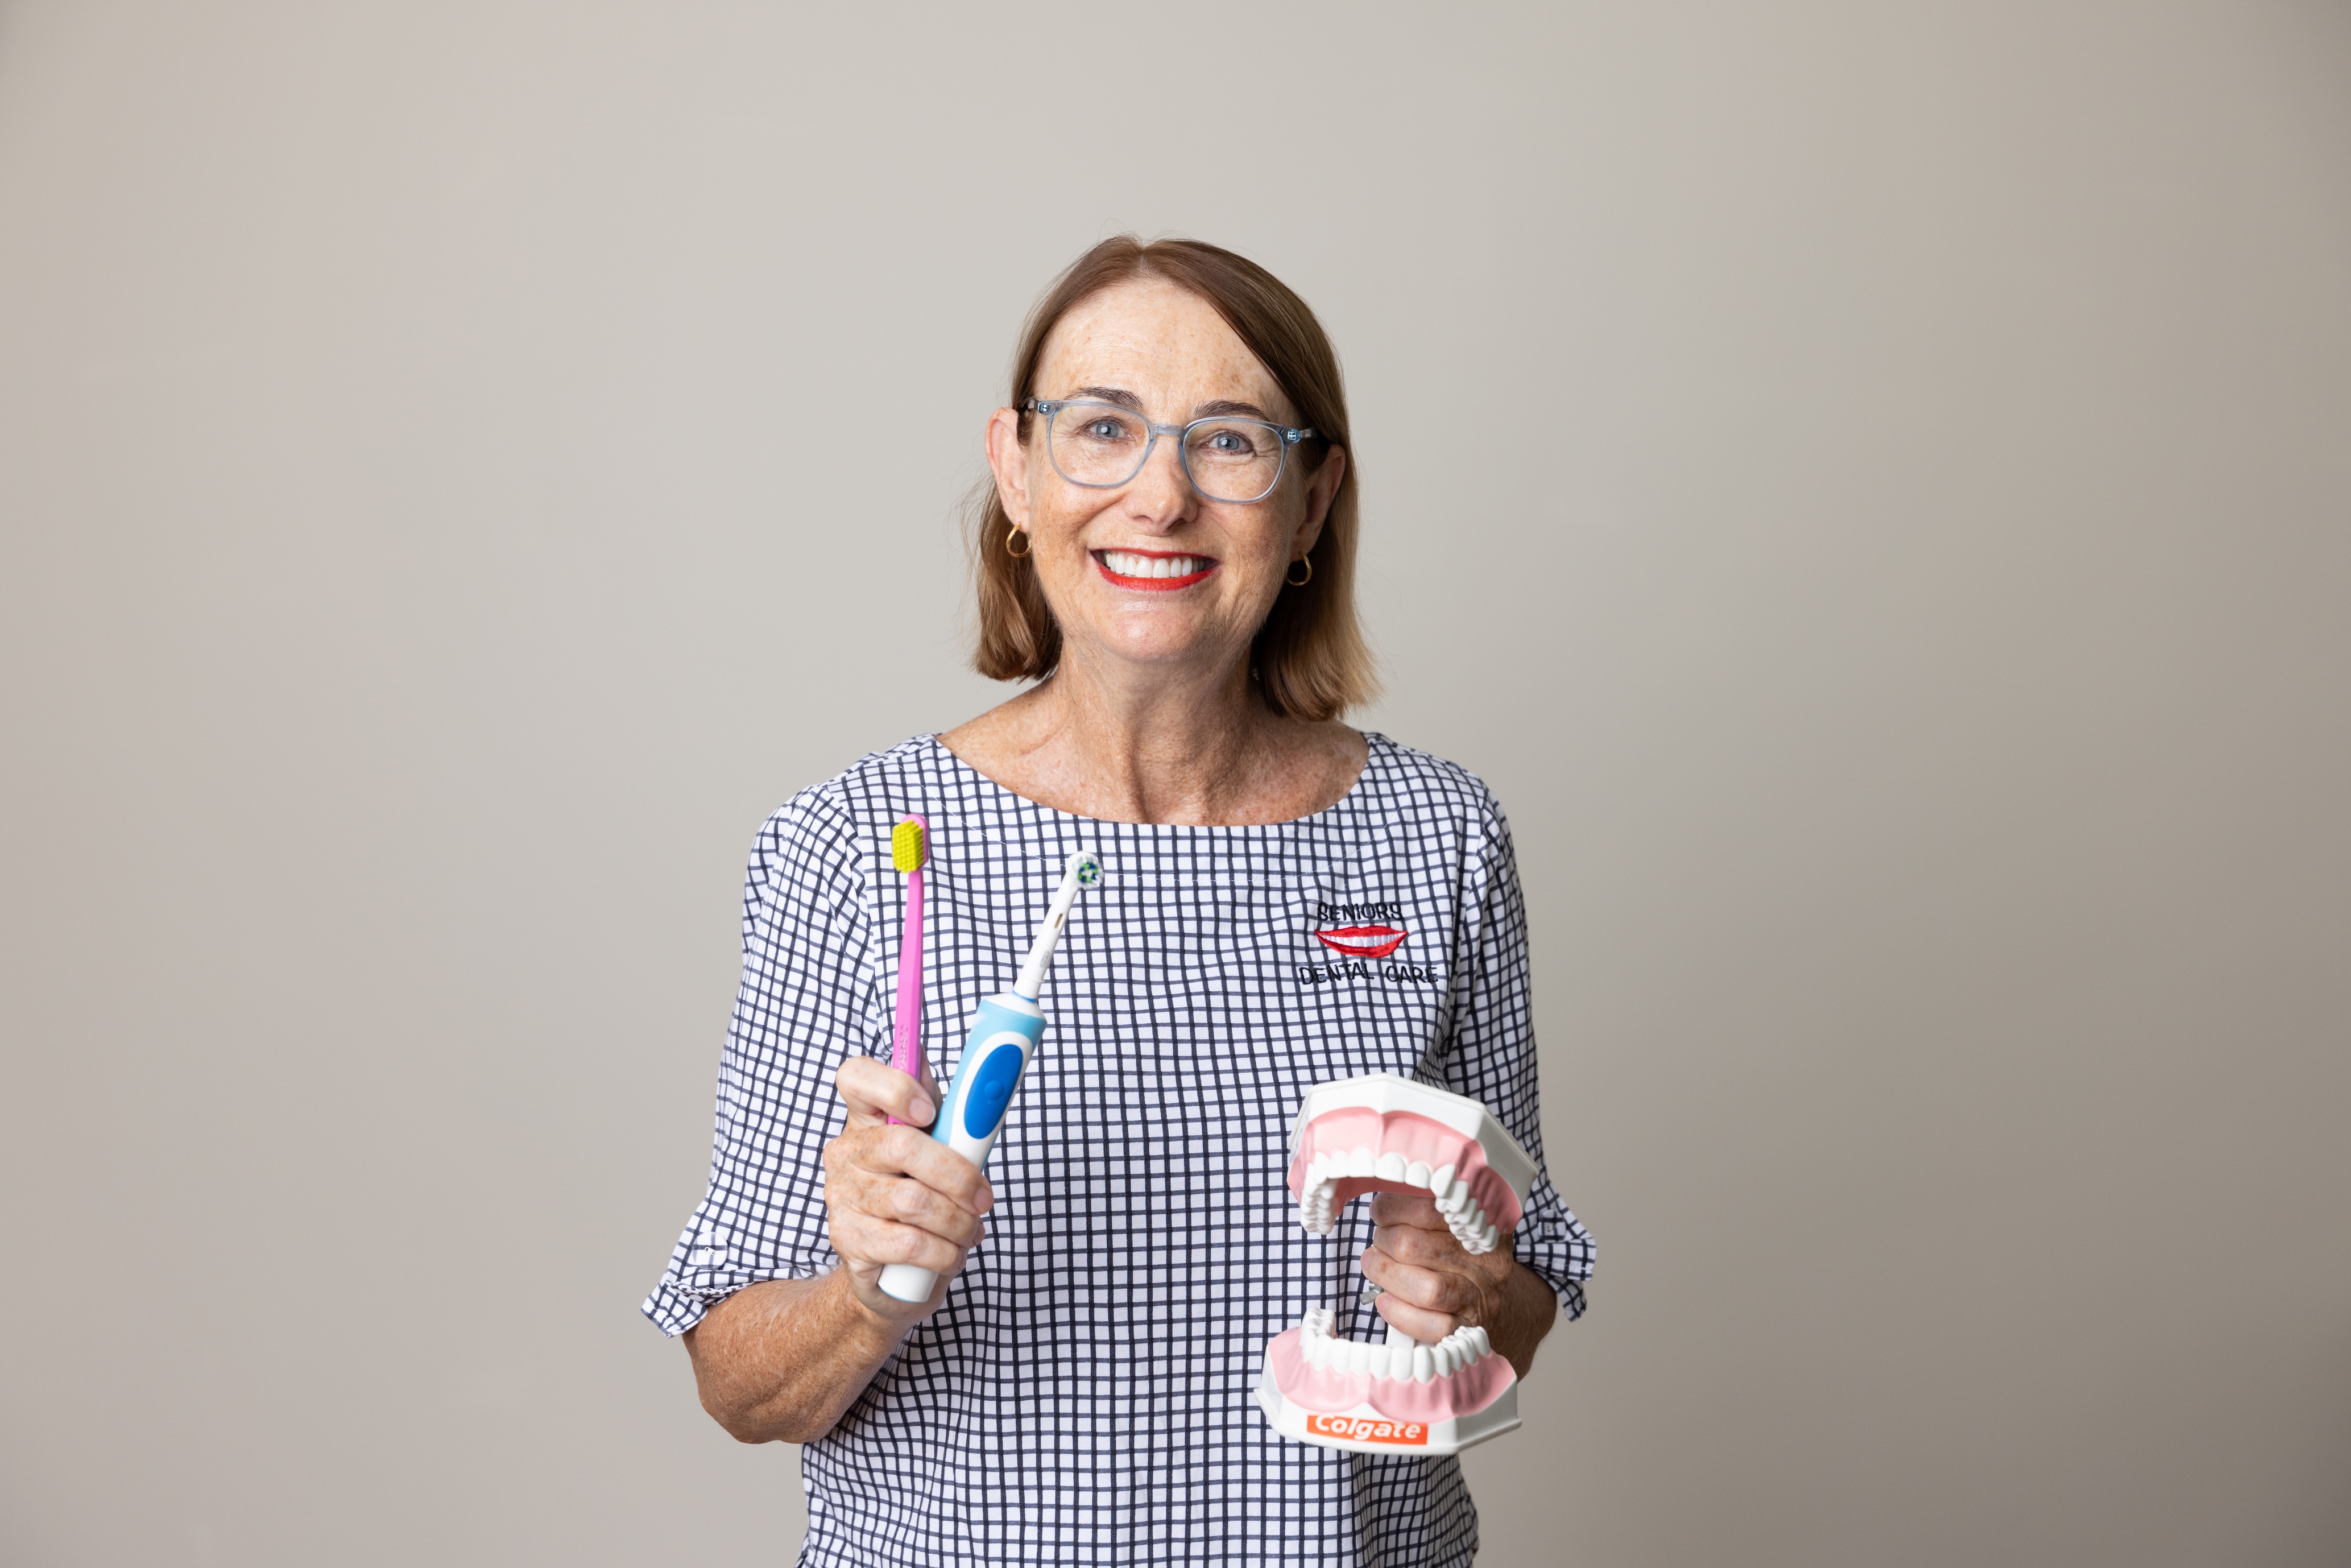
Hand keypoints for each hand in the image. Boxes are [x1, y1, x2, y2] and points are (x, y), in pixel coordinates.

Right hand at [822, 1056, 993, 1322]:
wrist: (891, 1266)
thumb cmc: (921, 1194)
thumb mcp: (940, 1151)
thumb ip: (954, 1121)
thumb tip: (985, 1097)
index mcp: (867, 1118)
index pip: (857, 1077)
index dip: (895, 1086)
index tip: (930, 1110)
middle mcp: (846, 1152)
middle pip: (902, 1145)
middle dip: (957, 1175)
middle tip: (983, 1198)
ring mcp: (841, 1196)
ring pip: (913, 1202)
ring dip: (958, 1222)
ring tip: (970, 1231)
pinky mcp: (847, 1239)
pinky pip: (909, 1244)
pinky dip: (943, 1253)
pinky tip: (951, 1255)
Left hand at [1360, 1189, 1520, 1343]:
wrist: (1491, 1301)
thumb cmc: (1459, 1256)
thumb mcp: (1454, 1225)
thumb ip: (1427, 1210)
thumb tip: (1382, 1205)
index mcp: (1484, 1225)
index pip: (1430, 1208)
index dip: (1394, 1208)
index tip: (1381, 1210)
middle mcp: (1487, 1261)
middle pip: (1416, 1246)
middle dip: (1384, 1241)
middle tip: (1378, 1241)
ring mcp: (1480, 1298)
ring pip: (1426, 1289)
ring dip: (1386, 1274)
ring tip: (1373, 1265)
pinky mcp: (1469, 1329)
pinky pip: (1432, 1327)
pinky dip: (1399, 1313)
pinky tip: (1384, 1301)